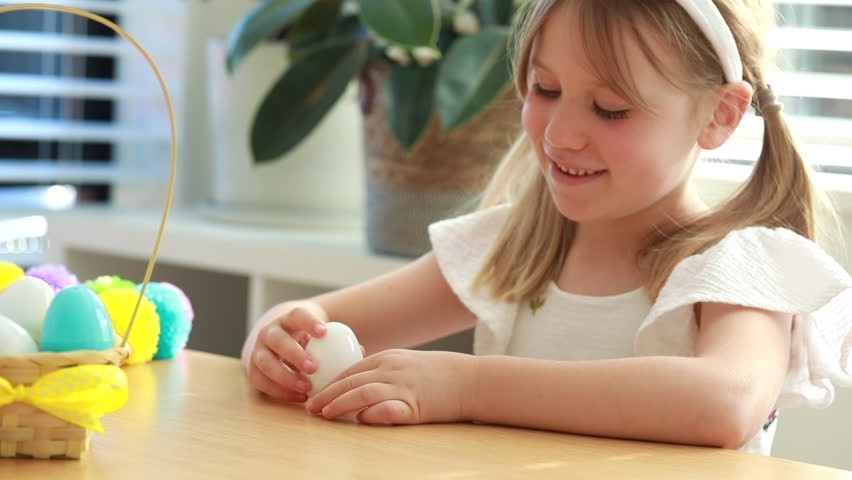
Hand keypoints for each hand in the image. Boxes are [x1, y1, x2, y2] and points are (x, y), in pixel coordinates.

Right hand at [246, 303, 328, 402]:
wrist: (274, 344)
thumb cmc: (304, 340)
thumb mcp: (315, 336)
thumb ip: (335, 342)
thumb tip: (360, 351)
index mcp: (287, 320)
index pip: (296, 315)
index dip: (308, 322)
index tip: (324, 332)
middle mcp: (269, 333)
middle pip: (278, 340)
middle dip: (295, 354)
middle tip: (314, 367)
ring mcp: (257, 351)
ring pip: (266, 363)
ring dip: (285, 376)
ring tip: (306, 388)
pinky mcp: (252, 371)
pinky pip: (262, 382)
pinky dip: (279, 391)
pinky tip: (299, 398)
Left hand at [305, 349, 474, 424]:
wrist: (472, 380)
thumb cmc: (440, 374)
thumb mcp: (408, 364)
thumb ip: (385, 372)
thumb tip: (360, 386)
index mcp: (388, 358)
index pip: (350, 370)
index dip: (330, 383)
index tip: (314, 395)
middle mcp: (392, 369)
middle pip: (350, 382)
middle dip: (326, 395)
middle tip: (310, 408)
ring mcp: (403, 386)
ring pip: (362, 394)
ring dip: (340, 405)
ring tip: (325, 414)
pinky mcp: (415, 405)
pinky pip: (387, 410)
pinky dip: (371, 415)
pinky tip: (360, 421)